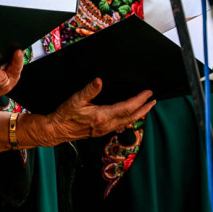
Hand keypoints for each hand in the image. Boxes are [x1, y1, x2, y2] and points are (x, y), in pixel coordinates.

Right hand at [35, 79, 155, 145]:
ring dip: (139, 114)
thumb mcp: (75, 99)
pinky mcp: (102, 131)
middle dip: (144, 108)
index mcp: (103, 116)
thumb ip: (89, 90)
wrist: (58, 129)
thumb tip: (99, 81)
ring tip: (146, 107)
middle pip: (132, 117)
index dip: (139, 100)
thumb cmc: (65, 115)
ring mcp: (105, 129)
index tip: (148, 93)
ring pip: (127, 122)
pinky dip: (129, 118)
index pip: (127, 108)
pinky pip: (121, 125)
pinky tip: (130, 115)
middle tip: (153, 101)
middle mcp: (107, 125)